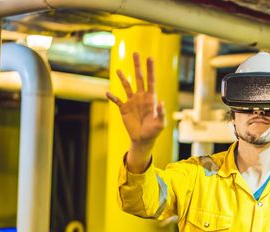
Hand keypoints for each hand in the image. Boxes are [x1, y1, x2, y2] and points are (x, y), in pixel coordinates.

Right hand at [106, 52, 165, 172]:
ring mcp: (132, 102)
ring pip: (127, 86)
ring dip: (123, 78)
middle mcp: (141, 97)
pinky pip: (116, 100)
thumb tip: (161, 102)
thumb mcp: (160, 124)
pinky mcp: (124, 109)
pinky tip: (108, 92)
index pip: (150, 81)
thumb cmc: (154, 131)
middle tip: (136, 53)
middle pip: (139, 78)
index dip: (150, 69)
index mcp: (150, 99)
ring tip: (118, 71)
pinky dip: (112, 97)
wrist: (143, 139)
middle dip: (137, 66)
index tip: (150, 58)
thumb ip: (161, 113)